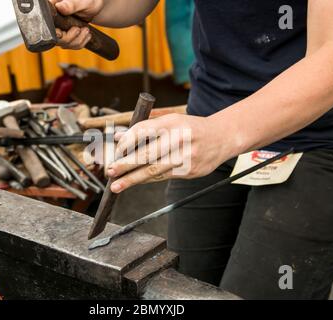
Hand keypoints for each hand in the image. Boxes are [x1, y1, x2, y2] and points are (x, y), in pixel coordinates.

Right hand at [49, 0, 104, 48]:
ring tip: (86, 30)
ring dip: (78, 41)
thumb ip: (71, 4)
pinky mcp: (64, 35)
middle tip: (82, 29)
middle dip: (70, 38)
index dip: (53, 32)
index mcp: (52, 8)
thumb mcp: (82, 2)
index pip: (45, 24)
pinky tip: (86, 35)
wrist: (95, 7)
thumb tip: (59, 7)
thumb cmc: (88, 1)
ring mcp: (58, 29)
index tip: (61, 33)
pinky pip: (70, 45)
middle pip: (54, 38)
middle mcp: (52, 19)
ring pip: (63, 44)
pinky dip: (80, 43)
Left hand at [106, 114, 233, 193]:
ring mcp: (186, 157)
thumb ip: (145, 128)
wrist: (222, 137)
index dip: (126, 143)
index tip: (116, 152)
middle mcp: (179, 139)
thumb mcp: (170, 121)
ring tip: (118, 185)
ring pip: (154, 170)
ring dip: (133, 179)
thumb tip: (120, 137)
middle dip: (125, 165)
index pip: (142, 132)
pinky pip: (163, 176)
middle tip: (110, 172)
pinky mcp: (190, 171)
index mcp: (172, 123)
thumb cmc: (191, 128)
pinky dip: (147, 179)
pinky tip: (136, 181)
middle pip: (146, 155)